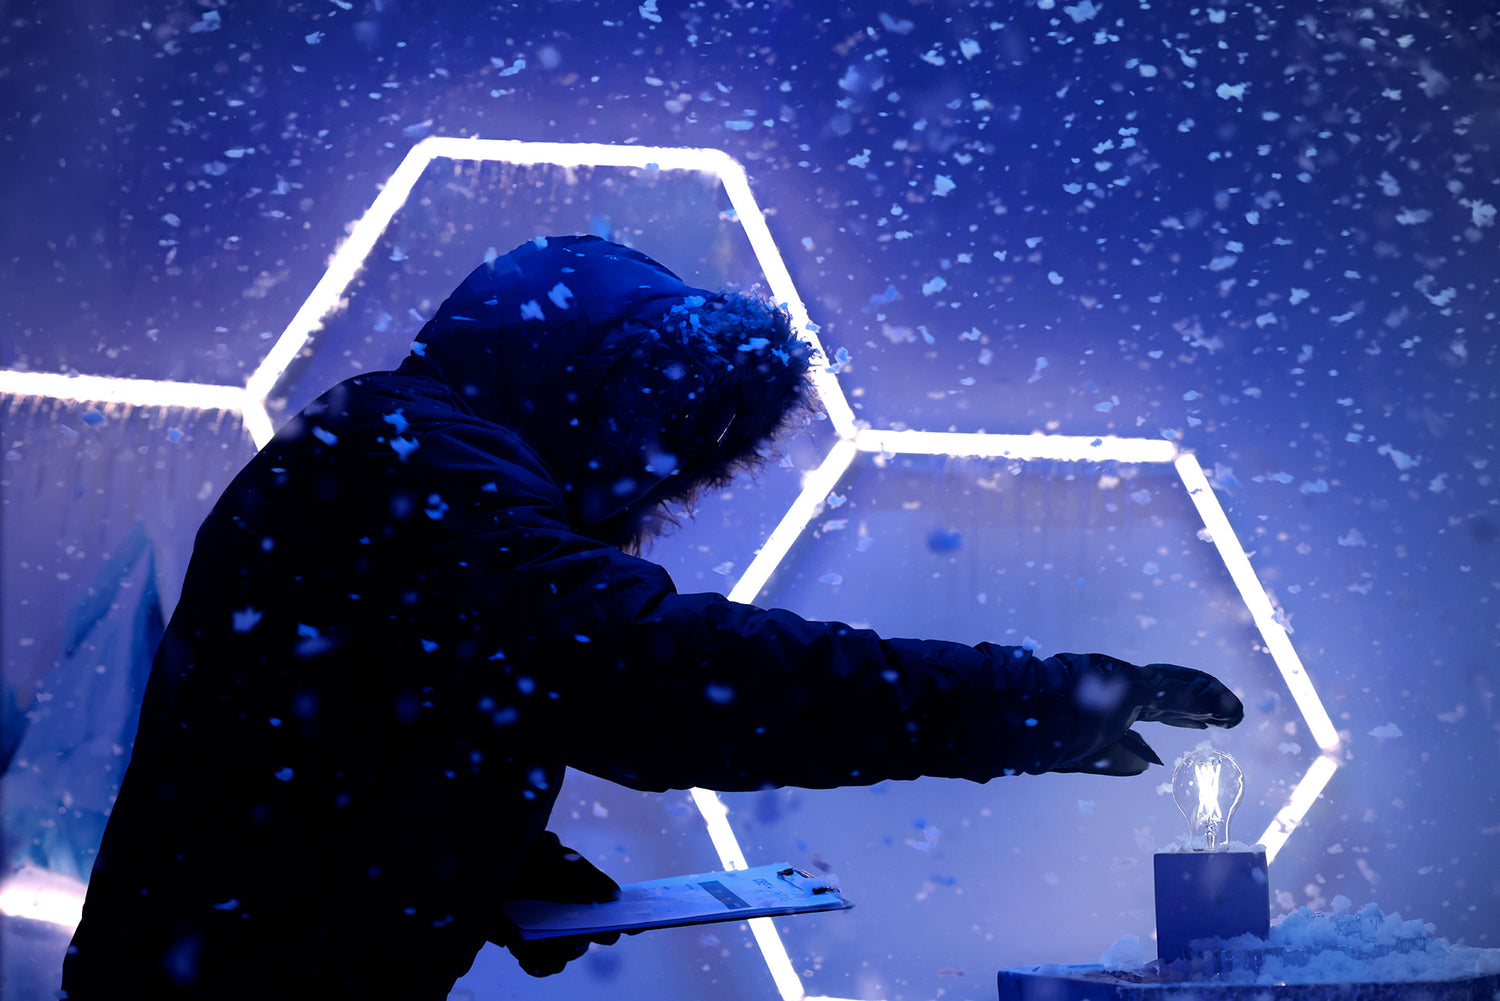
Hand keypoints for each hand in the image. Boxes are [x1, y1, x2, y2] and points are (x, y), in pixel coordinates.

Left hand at [495, 832, 622, 976]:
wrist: (492, 862)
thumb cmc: (531, 857)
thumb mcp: (561, 859)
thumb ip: (588, 877)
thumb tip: (615, 895)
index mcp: (583, 899)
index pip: (610, 916)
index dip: (624, 923)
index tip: (632, 926)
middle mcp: (569, 919)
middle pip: (588, 941)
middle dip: (583, 940)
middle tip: (574, 937)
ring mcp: (547, 934)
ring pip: (564, 957)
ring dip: (557, 954)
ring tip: (543, 941)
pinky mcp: (524, 945)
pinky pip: (538, 965)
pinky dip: (536, 963)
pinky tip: (526, 955)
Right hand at [1050, 654, 1242, 775]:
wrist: (1029, 719)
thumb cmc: (1050, 736)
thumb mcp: (1090, 753)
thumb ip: (1119, 756)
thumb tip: (1149, 765)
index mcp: (1114, 702)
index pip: (1157, 707)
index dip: (1184, 715)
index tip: (1205, 724)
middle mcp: (1124, 688)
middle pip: (1174, 695)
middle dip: (1203, 706)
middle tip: (1230, 715)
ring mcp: (1129, 684)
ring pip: (1180, 689)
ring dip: (1211, 701)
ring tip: (1236, 713)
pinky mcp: (1133, 686)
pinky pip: (1177, 693)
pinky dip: (1206, 700)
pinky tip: (1228, 708)